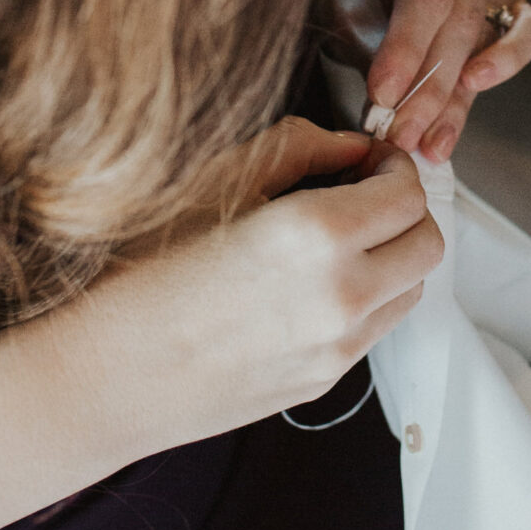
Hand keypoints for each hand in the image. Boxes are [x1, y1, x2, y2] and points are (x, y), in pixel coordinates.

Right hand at [51, 120, 441, 463]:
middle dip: (405, 211)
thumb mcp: (218, 178)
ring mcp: (337, 349)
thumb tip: (354, 146)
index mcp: (318, 236)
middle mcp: (342, 297)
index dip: (395, 167)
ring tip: (337, 240)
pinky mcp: (323, 383)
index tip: (371, 158)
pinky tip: (307, 285)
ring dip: (391, 257)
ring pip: (409, 291)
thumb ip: (304, 148)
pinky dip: (364, 299)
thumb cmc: (142, 267)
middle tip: (364, 193)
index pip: (408, 194)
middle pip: (427, 244)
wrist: (103, 373)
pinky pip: (372, 330)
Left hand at [316, 0, 530, 162]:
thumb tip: (392, 110)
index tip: (382, 96)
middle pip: (461, 17)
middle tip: (400, 133)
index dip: (406, 47)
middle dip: (428, 85)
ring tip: (427, 137)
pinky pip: (528, 35)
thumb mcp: (343, 2)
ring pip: (488, 34)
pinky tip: (473, 94)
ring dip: (457, 94)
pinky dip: (504, 67)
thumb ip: (373, 47)